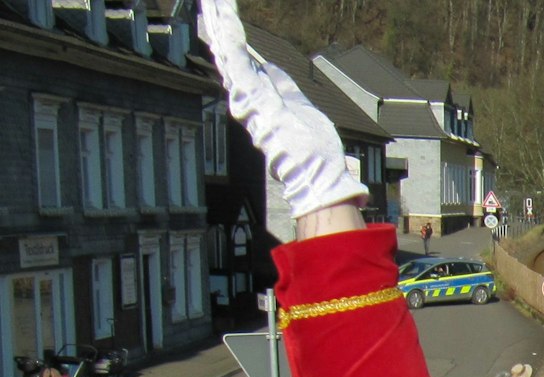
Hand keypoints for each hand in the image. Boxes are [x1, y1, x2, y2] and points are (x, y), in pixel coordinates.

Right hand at [198, 0, 364, 217]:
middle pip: (230, 54)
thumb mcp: (301, 108)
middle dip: (219, 26)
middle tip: (210, 1)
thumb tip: (270, 68)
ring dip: (221, 27)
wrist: (317, 175)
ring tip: (212, 2)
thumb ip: (283, 86)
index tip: (222, 16)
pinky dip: (234, 42)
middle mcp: (250, 99)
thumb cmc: (311, 151)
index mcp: (262, 98)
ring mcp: (252, 100)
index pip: (242, 61)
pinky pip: (242, 65)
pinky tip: (226, 20)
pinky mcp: (258, 101)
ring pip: (231, 56)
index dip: (231, 38)